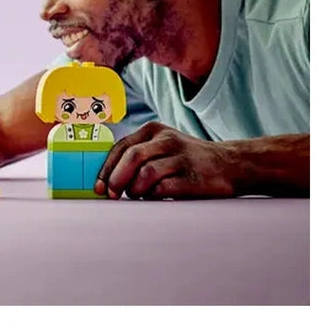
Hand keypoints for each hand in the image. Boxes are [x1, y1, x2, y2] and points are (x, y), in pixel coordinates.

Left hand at [95, 121, 235, 199]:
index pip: (121, 146)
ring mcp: (181, 157)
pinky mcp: (193, 177)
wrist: (230, 165)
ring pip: (146, 173)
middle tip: (113, 195)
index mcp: (153, 130)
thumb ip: (138, 155)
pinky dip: (152, 196)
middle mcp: (167, 140)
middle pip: (131, 157)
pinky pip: (163, 189)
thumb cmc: (187, 159)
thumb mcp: (162, 146)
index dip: (106, 168)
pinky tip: (153, 198)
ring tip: (138, 196)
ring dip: (135, 189)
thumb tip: (107, 178)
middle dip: (116, 179)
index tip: (99, 187)